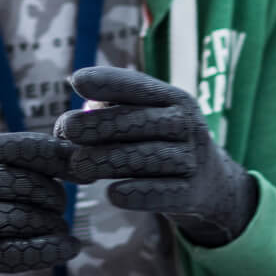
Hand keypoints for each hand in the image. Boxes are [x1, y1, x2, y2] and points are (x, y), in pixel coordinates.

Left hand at [56, 66, 257, 246]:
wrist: (210, 184)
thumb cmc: (161, 143)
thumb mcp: (148, 118)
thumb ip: (115, 110)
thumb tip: (77, 109)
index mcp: (174, 99)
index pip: (139, 86)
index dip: (107, 82)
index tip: (77, 81)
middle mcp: (186, 125)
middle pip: (136, 122)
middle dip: (96, 125)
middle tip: (64, 131)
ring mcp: (192, 159)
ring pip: (145, 158)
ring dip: (107, 160)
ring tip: (77, 166)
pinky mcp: (192, 193)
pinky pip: (161, 194)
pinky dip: (135, 194)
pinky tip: (112, 194)